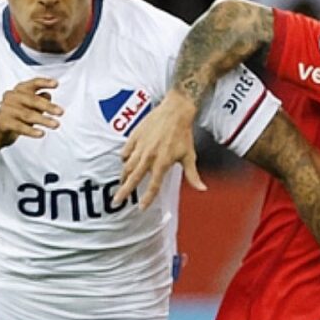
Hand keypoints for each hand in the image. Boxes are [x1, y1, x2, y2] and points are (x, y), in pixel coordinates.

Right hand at [0, 78, 61, 146]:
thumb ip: (40, 101)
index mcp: (19, 90)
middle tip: (61, 112)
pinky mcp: (3, 122)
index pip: (33, 83)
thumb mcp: (31, 107)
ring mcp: (6, 109)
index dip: (44, 82)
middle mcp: (11, 96)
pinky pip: (20, 127)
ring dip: (44, 120)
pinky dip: (31, 130)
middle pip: (32, 100)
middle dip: (48, 106)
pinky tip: (41, 133)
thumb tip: (48, 94)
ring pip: (28, 114)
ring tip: (56, 125)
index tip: (56, 84)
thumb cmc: (18, 116)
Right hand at [115, 90, 206, 208]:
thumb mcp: (189, 156)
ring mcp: (141, 146)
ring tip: (121, 183)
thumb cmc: (183, 134)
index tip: (141, 208)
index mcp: (162, 163)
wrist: (175, 111)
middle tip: (116, 201)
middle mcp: (149, 156)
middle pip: (134, 178)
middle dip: (124, 191)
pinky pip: (126, 150)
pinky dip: (124, 158)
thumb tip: (202, 189)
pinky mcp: (135, 136)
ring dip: (123, 176)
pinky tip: (125, 161)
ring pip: (127, 165)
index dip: (147, 199)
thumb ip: (192, 175)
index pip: (153, 186)